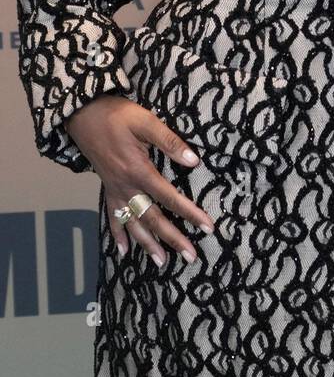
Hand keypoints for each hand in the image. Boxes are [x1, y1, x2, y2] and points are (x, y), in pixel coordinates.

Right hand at [64, 93, 215, 265]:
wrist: (83, 114)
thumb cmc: (117, 115)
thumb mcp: (145, 121)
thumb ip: (170, 142)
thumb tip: (194, 160)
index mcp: (138, 170)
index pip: (169, 197)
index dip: (189, 213)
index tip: (207, 227)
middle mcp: (126, 186)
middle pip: (152, 218)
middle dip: (172, 238)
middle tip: (191, 256)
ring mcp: (114, 190)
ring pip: (132, 223)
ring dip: (147, 244)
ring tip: (162, 262)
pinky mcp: (107, 188)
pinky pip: (112, 216)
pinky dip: (118, 234)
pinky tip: (123, 251)